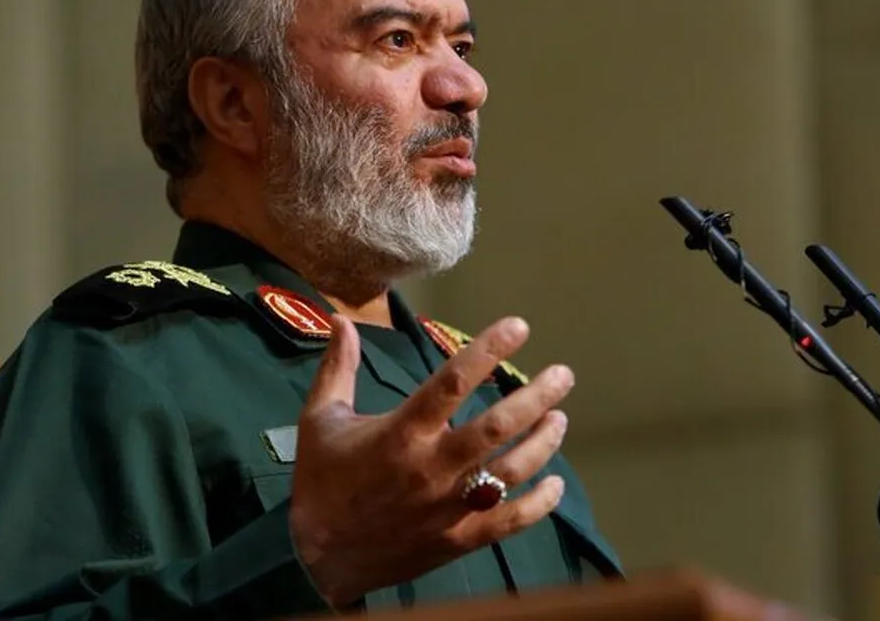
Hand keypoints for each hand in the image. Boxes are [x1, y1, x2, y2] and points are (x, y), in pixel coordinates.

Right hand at [289, 314, 572, 606]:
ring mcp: (449, 506)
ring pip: (511, 471)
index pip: (451, 382)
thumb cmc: (321, 483)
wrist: (316, 559)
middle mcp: (431, 467)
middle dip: (535, 397)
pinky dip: (539, 504)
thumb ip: (338, 368)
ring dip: (542, 443)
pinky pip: (509, 521)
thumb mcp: (320, 420)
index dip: (488, 351)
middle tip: (563, 374)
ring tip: (559, 418)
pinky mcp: (458, 538)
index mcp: (400, 433)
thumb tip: (342, 319)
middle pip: (496, 426)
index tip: (518, 327)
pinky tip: (556, 484)